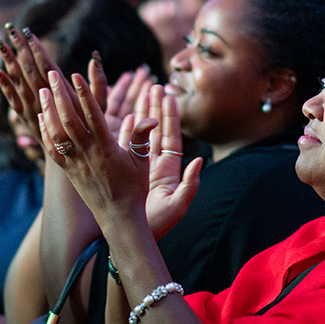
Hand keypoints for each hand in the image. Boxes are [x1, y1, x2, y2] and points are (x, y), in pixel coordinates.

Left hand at [0, 27, 102, 154]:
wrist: (79, 163)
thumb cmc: (95, 133)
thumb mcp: (104, 107)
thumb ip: (100, 82)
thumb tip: (94, 57)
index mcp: (64, 95)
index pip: (46, 67)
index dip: (37, 49)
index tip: (29, 32)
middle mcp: (46, 102)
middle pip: (29, 70)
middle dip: (20, 49)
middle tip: (12, 28)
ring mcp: (34, 112)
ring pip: (18, 83)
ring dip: (9, 61)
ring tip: (1, 42)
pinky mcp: (27, 120)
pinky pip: (12, 100)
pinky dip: (4, 86)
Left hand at [37, 67, 156, 223]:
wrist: (118, 218)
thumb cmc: (134, 189)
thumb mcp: (143, 162)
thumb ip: (142, 138)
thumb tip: (151, 119)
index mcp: (106, 148)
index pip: (93, 115)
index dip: (84, 93)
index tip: (76, 75)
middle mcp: (88, 153)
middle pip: (69, 119)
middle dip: (60, 94)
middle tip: (51, 74)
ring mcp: (76, 162)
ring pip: (57, 132)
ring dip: (49, 110)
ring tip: (43, 90)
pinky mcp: (69, 171)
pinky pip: (53, 149)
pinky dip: (46, 132)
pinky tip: (42, 117)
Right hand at [137, 84, 202, 236]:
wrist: (133, 237)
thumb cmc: (157, 225)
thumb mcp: (177, 205)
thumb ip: (190, 184)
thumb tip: (200, 160)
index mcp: (168, 170)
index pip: (170, 136)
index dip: (170, 116)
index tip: (169, 96)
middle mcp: (154, 166)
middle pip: (155, 130)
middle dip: (154, 108)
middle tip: (153, 86)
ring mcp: (138, 168)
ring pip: (140, 135)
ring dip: (140, 114)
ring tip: (140, 93)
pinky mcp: (124, 172)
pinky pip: (124, 147)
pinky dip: (125, 131)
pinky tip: (124, 116)